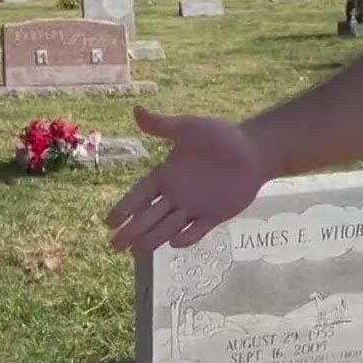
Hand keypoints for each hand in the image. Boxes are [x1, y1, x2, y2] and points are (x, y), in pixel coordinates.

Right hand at [104, 107, 273, 251]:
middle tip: (115, 246)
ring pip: (168, 227)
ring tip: (136, 252)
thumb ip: (162, 125)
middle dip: (132, 231)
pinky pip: (196, 231)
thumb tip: (135, 110)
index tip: (109, 222)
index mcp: (166, 175)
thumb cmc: (220, 137)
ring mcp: (194, 208)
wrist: (253, 150)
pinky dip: (186, 238)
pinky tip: (174, 242)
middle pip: (149, 217)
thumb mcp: (188, 129)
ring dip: (153, 239)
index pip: (139, 196)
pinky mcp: (213, 217)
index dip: (124, 208)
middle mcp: (176, 195)